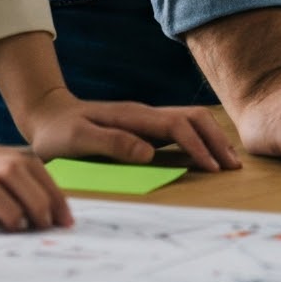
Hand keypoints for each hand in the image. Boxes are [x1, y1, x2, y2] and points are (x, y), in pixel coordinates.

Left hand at [21, 90, 239, 172]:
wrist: (47, 114)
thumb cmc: (59, 132)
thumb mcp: (78, 139)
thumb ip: (112, 142)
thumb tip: (149, 152)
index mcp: (133, 116)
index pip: (176, 126)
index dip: (197, 145)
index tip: (212, 167)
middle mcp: (145, 114)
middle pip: (192, 118)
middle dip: (215, 140)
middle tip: (233, 166)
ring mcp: (145, 119)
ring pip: (189, 120)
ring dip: (211, 138)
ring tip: (227, 161)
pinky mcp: (144, 128)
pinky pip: (179, 129)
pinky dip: (199, 139)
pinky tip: (206, 153)